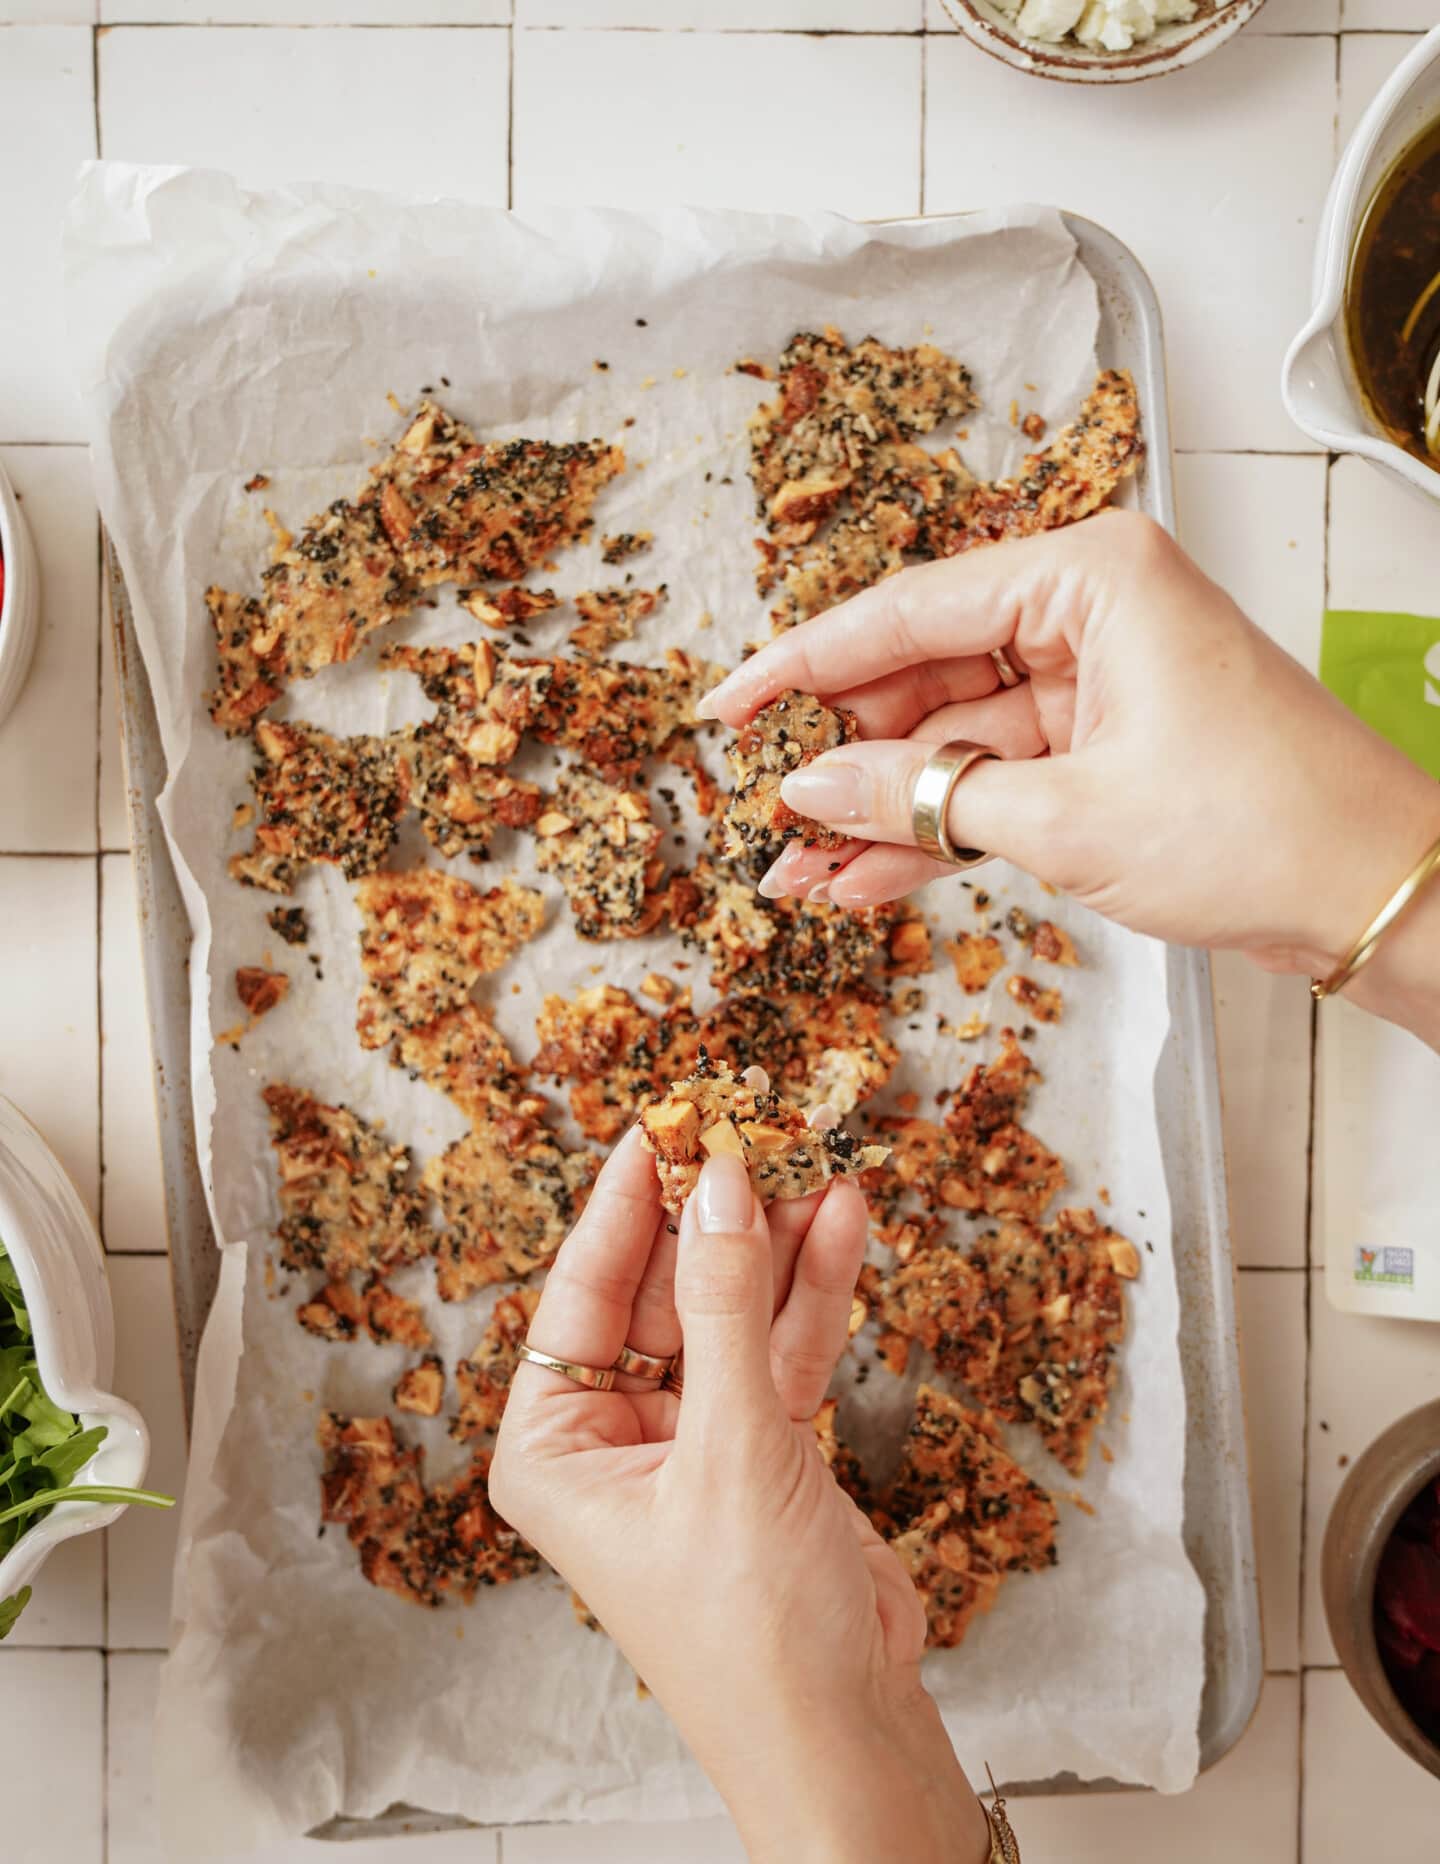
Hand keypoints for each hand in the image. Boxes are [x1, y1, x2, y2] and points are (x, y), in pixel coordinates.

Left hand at [489, 1128, 988, 1863]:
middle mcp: (614, 1435)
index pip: (580, 1292)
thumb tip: (723, 1184)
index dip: (624, 1204)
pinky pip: (781, 1347)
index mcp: (554, 1445)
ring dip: (774, 1242)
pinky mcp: (765, 1450)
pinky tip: (842, 1223)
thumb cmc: (753, 1635)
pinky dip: (813, 1290)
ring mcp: (694, 1438)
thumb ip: (730, 1310)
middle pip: (661, 1290)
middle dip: (714, 1216)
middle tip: (754, 1126)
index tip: (661, 1123)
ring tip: (815, 1161)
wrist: (845, 1737)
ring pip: (730, 1311)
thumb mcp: (730, 1453)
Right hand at [698, 512, 1439, 1039]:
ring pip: (950, 744)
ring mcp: (1094, 685)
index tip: (727, 706)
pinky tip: (859, 881)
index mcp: (1088, 576)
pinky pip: (991, 784)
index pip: (908, 611)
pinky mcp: (1103, 750)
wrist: (1375, 894)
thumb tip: (809, 791)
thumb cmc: (1261, 826)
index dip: (803, 665)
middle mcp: (1087, 613)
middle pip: (923, 676)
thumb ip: (922, 798)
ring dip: (879, 812)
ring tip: (795, 875)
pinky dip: (934, 834)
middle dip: (841, 758)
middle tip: (765, 815)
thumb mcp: (1067, 816)